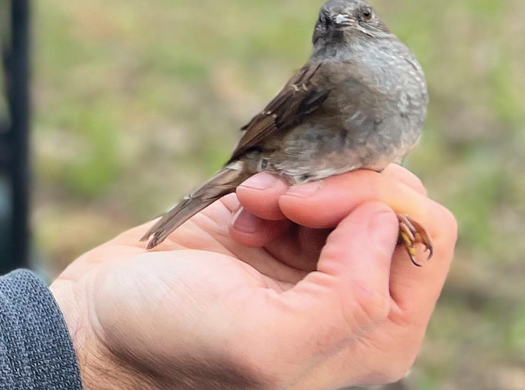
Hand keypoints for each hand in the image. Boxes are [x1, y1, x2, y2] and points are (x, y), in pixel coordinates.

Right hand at [51, 166, 454, 389]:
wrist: (97, 328)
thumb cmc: (174, 346)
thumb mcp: (268, 343)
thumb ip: (351, 295)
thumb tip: (385, 219)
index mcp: (379, 335)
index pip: (426, 234)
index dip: (367, 200)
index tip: (299, 205)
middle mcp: (360, 298)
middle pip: (395, 200)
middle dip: (329, 183)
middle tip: (271, 199)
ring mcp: (318, 262)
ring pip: (350, 182)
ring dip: (293, 181)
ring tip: (247, 208)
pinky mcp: (278, 231)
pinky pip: (304, 178)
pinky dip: (268, 180)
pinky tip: (237, 212)